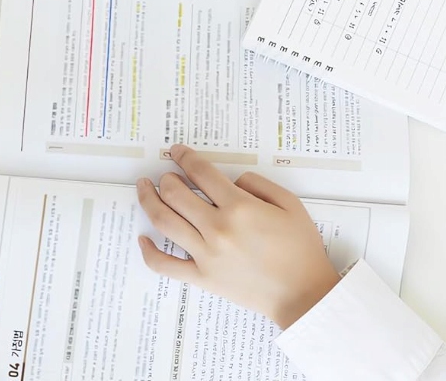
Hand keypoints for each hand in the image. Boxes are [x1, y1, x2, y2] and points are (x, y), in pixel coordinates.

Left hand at [136, 144, 340, 328]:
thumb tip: (232, 181)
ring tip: (145, 189)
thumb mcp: (289, 204)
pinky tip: (144, 239)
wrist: (302, 293)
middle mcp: (217, 229)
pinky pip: (165, 265)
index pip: (201, 172)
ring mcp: (206, 255)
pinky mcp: (202, 278)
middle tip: (167, 174)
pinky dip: (149, 251)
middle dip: (167, 178)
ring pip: (164, 222)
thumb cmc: (300, 249)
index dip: (185, 157)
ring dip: (149, 200)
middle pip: (176, 194)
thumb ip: (258, 184)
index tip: (177, 152)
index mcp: (239, 207)